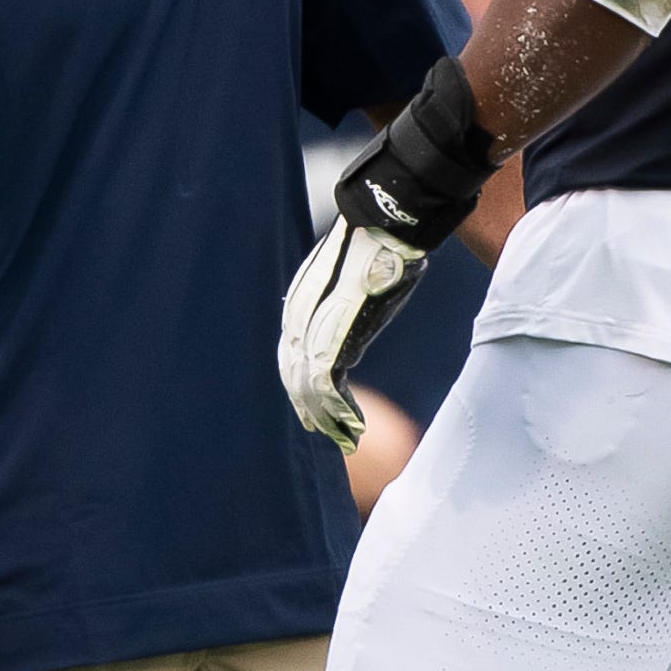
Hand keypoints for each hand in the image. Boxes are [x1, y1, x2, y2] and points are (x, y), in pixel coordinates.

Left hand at [279, 215, 427, 450]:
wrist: (379, 230)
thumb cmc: (374, 244)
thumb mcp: (350, 272)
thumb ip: (348, 290)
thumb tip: (365, 286)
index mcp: (300, 304)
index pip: (291, 353)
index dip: (298, 381)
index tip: (309, 401)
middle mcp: (299, 321)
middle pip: (293, 375)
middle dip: (307, 406)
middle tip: (320, 430)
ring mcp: (313, 333)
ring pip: (307, 388)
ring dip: (325, 418)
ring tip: (342, 439)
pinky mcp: (334, 341)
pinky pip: (329, 388)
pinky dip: (341, 413)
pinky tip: (353, 429)